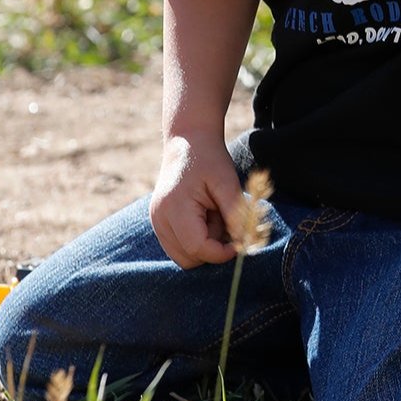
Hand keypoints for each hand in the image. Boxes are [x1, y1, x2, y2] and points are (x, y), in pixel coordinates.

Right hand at [149, 133, 243, 268]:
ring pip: (183, 256)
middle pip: (188, 258)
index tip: (240, 244)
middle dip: (212, 248)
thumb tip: (244, 242)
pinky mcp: (159, 223)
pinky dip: (196, 239)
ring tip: (213, 215)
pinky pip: (179, 246)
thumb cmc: (210, 159)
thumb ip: (235, 213)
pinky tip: (205, 216)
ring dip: (204, 244)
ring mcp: (156, 222)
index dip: (221, 253)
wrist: (188, 141)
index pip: (197, 248)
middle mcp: (159, 219)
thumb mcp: (227, 182)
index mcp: (174, 208)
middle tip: (224, 220)